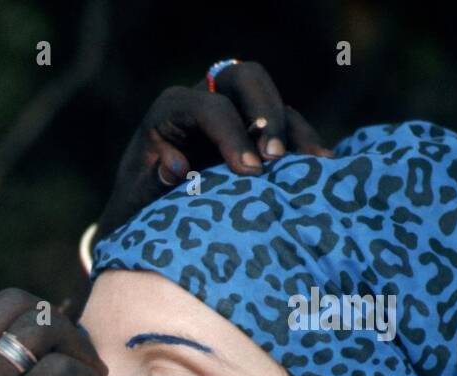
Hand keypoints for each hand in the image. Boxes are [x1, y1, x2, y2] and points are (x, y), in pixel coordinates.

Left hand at [95, 61, 332, 237]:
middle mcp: (203, 100)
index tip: (249, 170)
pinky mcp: (253, 130)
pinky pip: (286, 124)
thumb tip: (177, 166)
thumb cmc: (137, 206)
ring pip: (272, 98)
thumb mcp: (136, 200)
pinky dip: (303, 142)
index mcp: (169, 111)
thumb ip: (152, 184)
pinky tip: (320, 165)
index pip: (207, 106)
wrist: (145, 214)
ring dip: (292, 128)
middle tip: (274, 159)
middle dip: (266, 113)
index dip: (230, 134)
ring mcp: (232, 111)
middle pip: (245, 80)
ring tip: (309, 164)